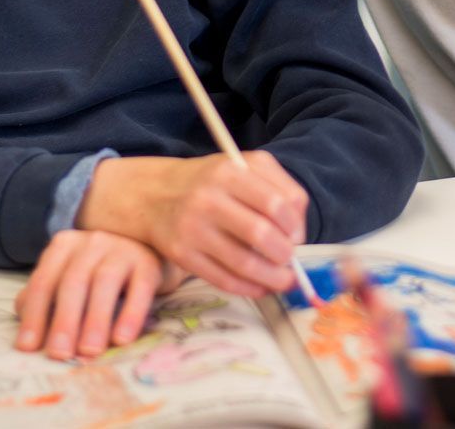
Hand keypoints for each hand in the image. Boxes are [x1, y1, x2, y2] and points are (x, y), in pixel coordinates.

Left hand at [14, 230, 182, 358]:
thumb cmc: (95, 273)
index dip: (35, 314)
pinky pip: (140, 287)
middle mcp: (92, 242)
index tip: (28, 347)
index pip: (45, 281)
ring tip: (89, 350)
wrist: (143, 251)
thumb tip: (23, 324)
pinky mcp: (148, 263)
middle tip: (59, 354)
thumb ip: (45, 297)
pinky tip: (122, 339)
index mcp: (65, 246)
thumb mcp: (67, 279)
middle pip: (74, 281)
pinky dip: (131, 314)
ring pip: (105, 281)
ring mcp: (122, 249)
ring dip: (95, 319)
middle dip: (64, 319)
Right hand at [79, 152, 308, 297]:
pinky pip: (223, 279)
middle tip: (291, 260)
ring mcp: (193, 229)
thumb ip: (277, 187)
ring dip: (272, 278)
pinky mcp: (182, 255)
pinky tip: (261, 286)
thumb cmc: (211, 181)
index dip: (294, 225)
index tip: (298, 236)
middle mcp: (208, 199)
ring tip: (284, 280)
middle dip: (285, 254)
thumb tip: (298, 230)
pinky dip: (249, 288)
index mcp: (229, 172)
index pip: (275, 203)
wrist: (155, 194)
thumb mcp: (243, 167)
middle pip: (261, 234)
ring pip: (243, 263)